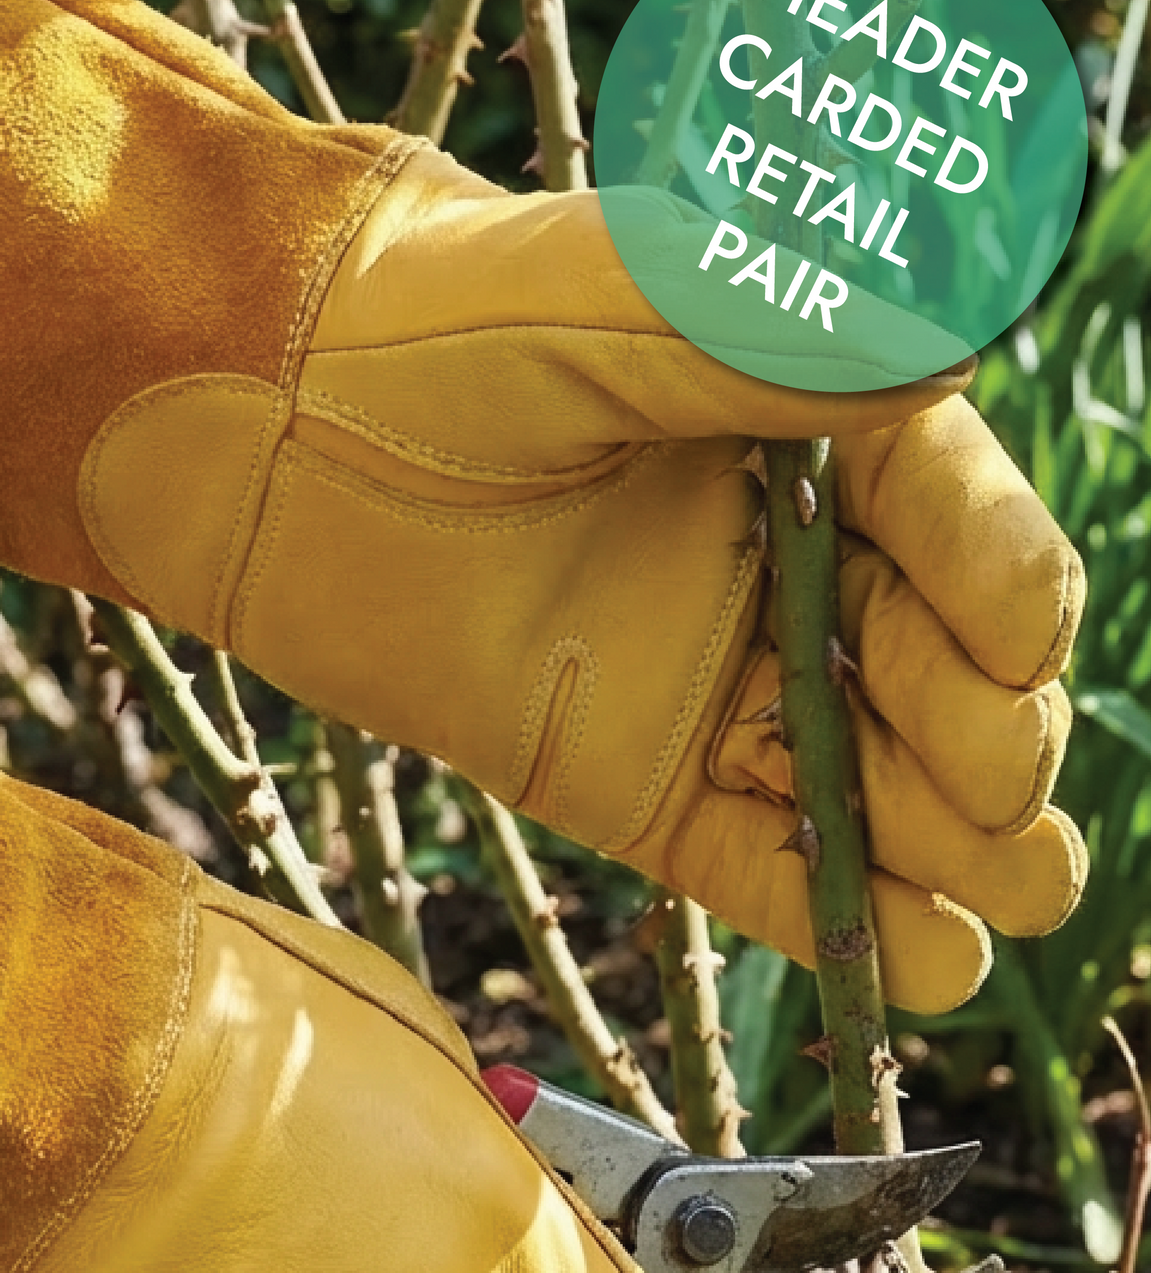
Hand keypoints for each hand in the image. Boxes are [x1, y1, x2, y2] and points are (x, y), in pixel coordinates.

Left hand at [80, 155, 1083, 1015]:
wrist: (257, 435)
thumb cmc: (420, 334)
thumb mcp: (602, 309)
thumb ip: (765, 338)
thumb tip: (949, 345)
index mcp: (804, 430)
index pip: (949, 516)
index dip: (998, 585)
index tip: (1016, 645)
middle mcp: (777, 563)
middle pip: (929, 666)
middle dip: (986, 733)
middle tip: (1000, 790)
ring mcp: (705, 679)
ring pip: (860, 777)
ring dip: (945, 844)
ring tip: (1011, 897)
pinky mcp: (624, 779)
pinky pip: (748, 859)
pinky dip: (829, 911)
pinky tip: (918, 962)